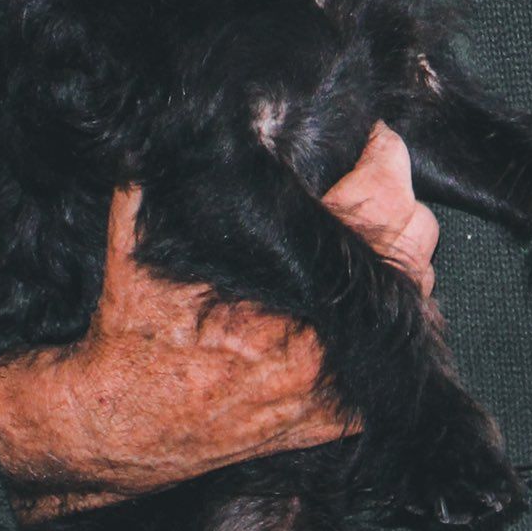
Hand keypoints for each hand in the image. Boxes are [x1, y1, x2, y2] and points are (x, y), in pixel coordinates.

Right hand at [0, 121, 438, 517]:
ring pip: (416, 293)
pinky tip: (352, 292)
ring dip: (394, 254)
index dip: (382, 150)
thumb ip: (170, 161)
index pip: (384, 192)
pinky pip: (396, 353)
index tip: (366, 134)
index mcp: (293, 275)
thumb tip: (190, 106)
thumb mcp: (137, 224)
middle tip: (365, 175)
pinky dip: (384, 317)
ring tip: (361, 227)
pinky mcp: (333, 418)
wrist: (116, 424)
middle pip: (415, 238)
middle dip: (395, 197)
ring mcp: (336, 378)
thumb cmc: (131, 326)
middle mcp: (327, 330)